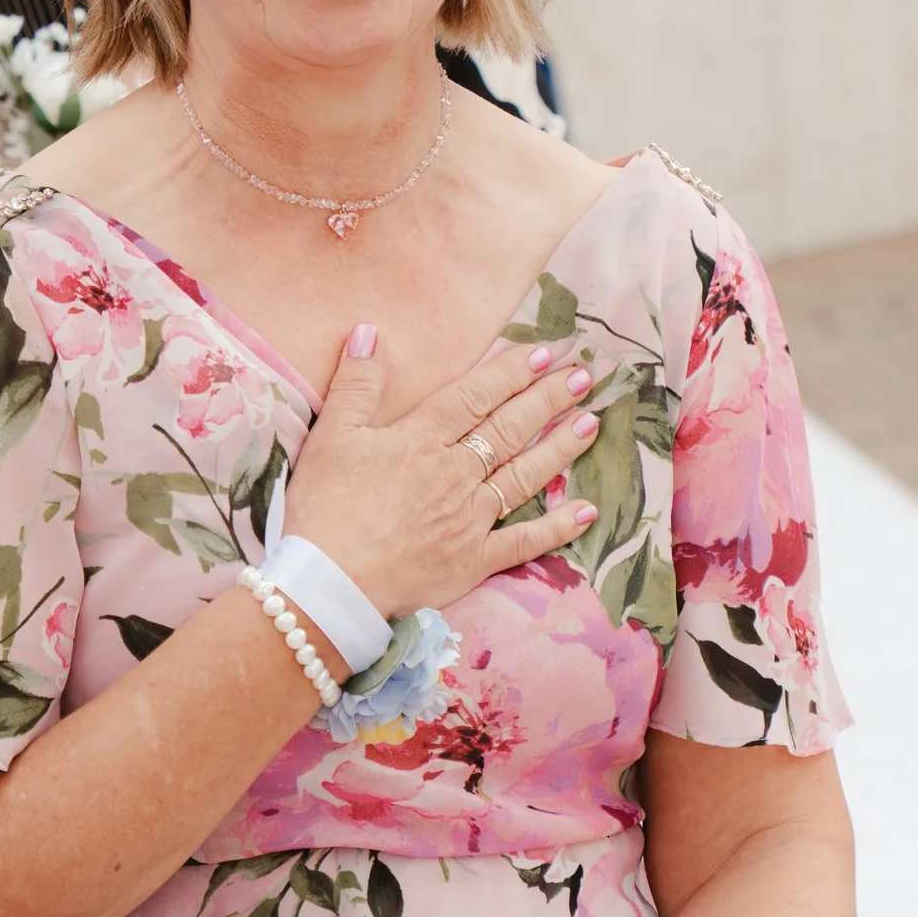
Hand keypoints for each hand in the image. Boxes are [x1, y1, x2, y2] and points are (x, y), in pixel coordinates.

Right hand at [284, 329, 603, 618]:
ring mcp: (470, 518)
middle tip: (585, 375)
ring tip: (592, 423)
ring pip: (523, 476)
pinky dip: (557, 527)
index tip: (545, 352)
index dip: (511, 372)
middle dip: (549, 399)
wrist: (332, 584)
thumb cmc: (325, 509)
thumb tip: (372, 331)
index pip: (474, 397)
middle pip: (509, 429)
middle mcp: (455, 473)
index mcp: (421, 440)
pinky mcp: (474, 560)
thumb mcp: (331, 437)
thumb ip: (357, 383)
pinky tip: (587, 511)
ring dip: (560, 448)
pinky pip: (524, 541)